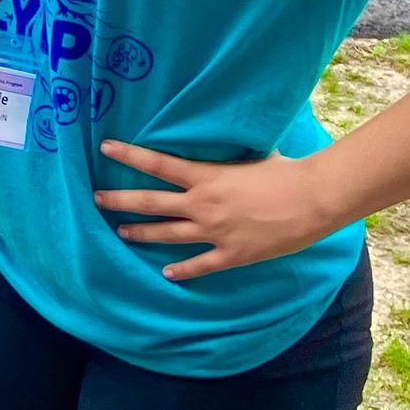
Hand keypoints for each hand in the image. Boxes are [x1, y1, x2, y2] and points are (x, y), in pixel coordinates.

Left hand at [93, 140, 341, 280]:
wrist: (312, 200)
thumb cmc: (284, 171)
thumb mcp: (250, 154)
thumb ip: (227, 154)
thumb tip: (220, 136)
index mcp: (207, 177)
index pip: (157, 164)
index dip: (129, 156)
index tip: (105, 149)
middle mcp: (203, 205)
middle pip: (152, 203)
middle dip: (121, 201)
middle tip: (97, 199)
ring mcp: (215, 233)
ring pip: (168, 235)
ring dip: (142, 234)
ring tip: (121, 233)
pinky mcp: (232, 255)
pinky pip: (200, 265)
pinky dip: (182, 270)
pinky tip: (167, 273)